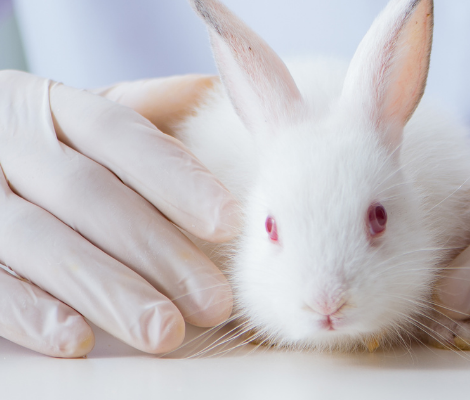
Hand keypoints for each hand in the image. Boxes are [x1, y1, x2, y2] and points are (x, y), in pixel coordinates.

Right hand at [0, 70, 235, 356]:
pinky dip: (30, 312)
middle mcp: (8, 145)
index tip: (228, 223)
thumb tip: (215, 90)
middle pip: (89, 195)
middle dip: (157, 251)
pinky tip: (76, 339)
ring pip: (41, 243)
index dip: (175, 178)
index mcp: (50, 108)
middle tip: (214, 301)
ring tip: (165, 332)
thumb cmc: (42, 147)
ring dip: (108, 291)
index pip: (118, 134)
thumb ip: (146, 106)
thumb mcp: (81, 116)